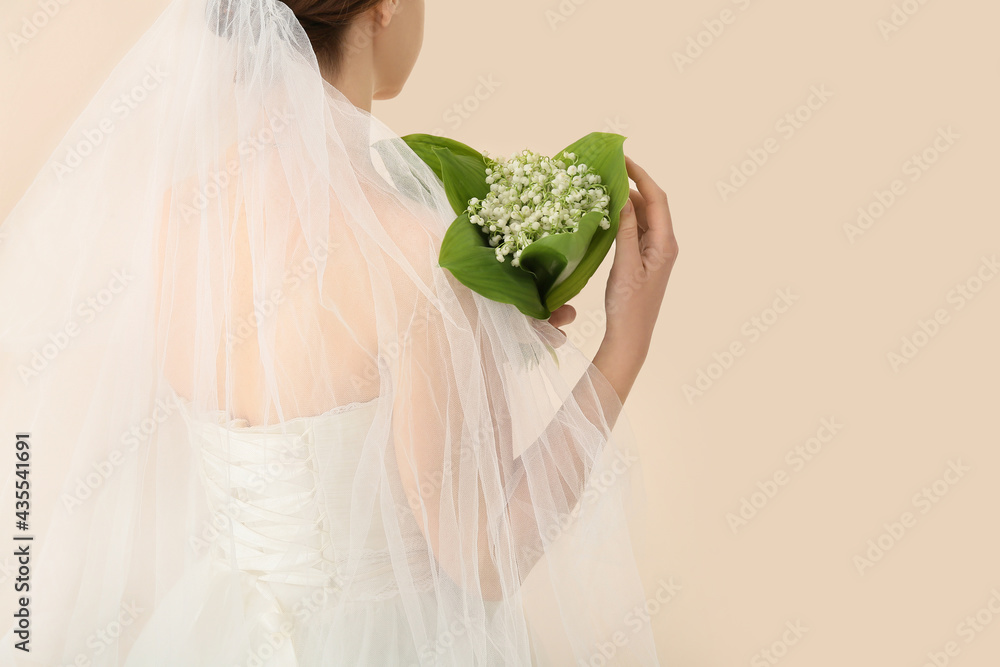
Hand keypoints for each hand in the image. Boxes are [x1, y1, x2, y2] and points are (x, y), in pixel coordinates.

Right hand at [594, 156, 677, 401]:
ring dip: (626, 200)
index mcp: (665, 243)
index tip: (622, 159)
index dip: (641, 175)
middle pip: (651, 204)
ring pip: (642, 216)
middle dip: (632, 184)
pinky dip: (622, 217)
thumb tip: (624, 196)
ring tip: (603, 186)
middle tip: (607, 170)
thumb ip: (626, 229)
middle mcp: (664, 244)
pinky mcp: (643, 260)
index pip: (657, 198)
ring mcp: (654, 252)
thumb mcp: (625, 264)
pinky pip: (635, 229)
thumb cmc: (629, 305)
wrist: (631, 336)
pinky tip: (606, 213)